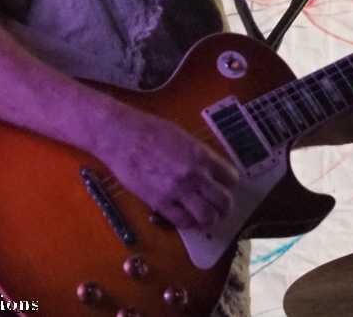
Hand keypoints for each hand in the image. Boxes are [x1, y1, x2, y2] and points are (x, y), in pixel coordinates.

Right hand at [104, 106, 238, 230]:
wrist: (122, 136)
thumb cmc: (149, 130)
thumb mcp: (182, 136)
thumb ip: (198, 154)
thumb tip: (210, 169)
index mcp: (201, 155)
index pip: (230, 177)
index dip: (230, 182)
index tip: (225, 185)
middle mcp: (193, 175)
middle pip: (223, 201)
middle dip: (225, 206)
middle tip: (221, 206)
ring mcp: (177, 191)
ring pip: (207, 216)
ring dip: (210, 218)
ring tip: (207, 216)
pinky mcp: (160, 203)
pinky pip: (183, 221)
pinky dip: (189, 223)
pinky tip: (188, 218)